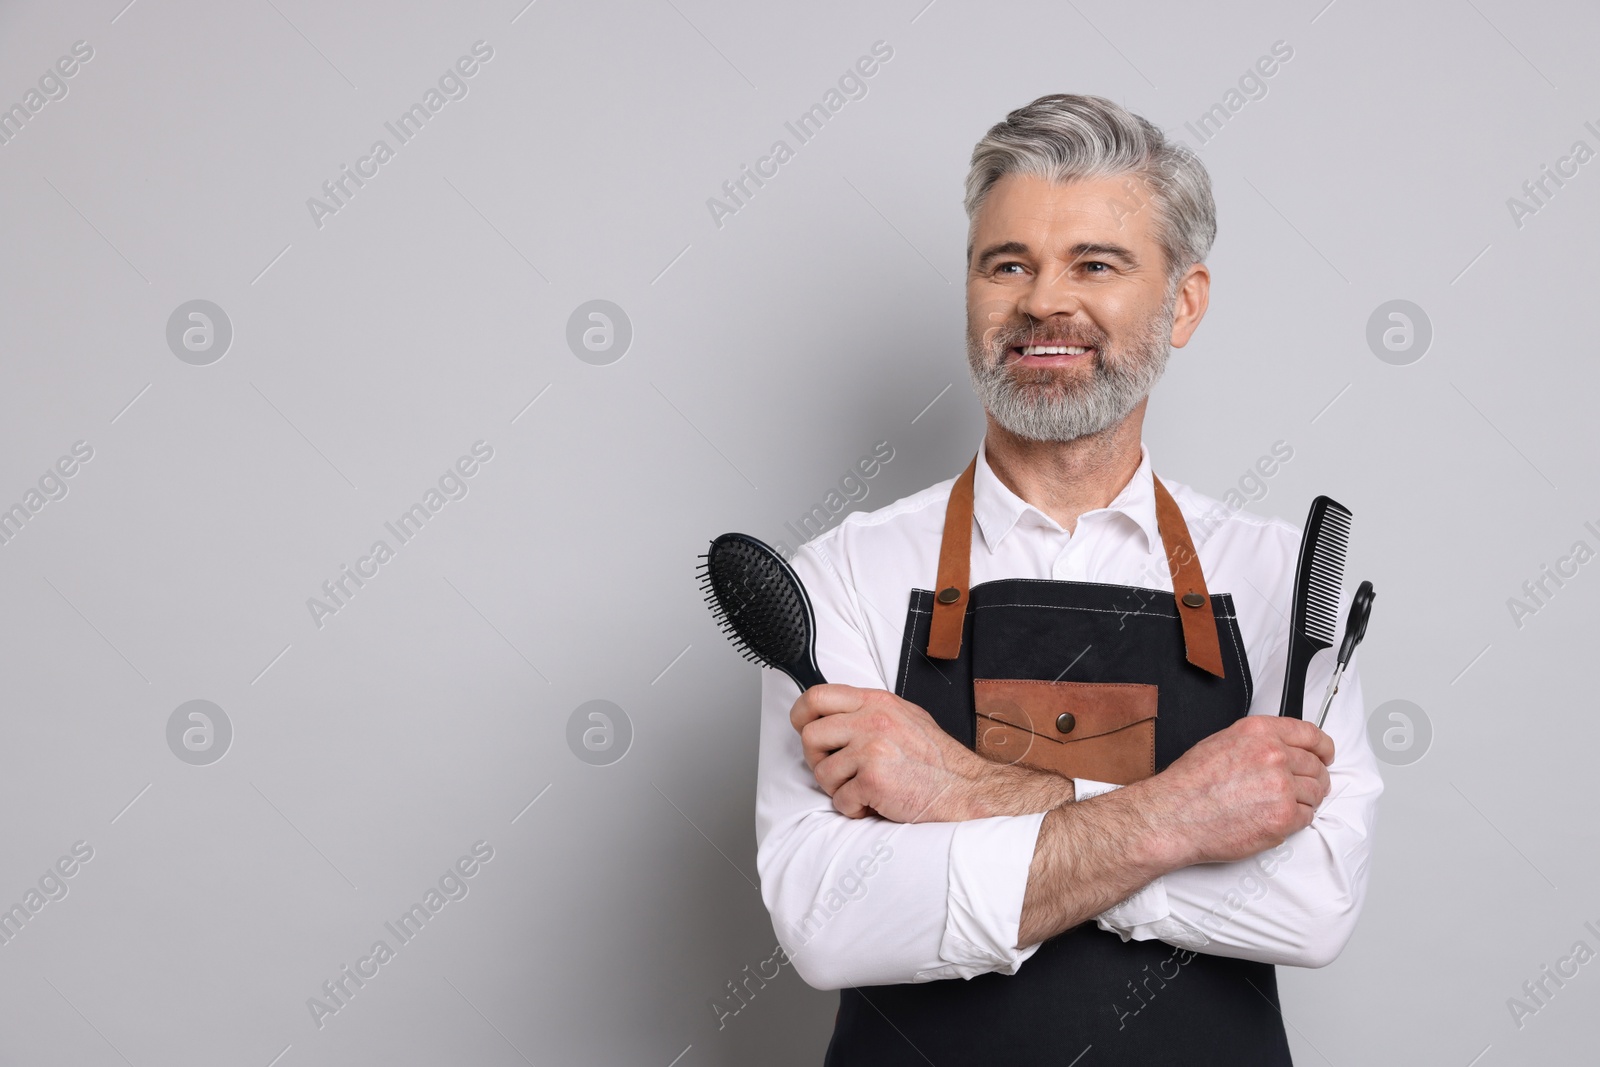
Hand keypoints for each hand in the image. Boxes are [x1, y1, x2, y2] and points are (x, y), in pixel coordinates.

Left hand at [790, 684, 1072, 822]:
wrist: (966, 790)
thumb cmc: (938, 761)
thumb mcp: (905, 718)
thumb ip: (870, 713)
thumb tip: (834, 717)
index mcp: (877, 702)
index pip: (817, 696)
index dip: (801, 716)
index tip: (804, 729)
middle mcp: (872, 720)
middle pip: (810, 736)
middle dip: (818, 760)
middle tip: (840, 772)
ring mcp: (871, 748)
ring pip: (821, 772)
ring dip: (839, 790)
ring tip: (865, 790)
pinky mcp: (872, 779)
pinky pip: (839, 801)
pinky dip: (854, 810)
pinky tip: (875, 804)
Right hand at [1136, 714, 1333, 866]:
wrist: (1174, 815)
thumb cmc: (1190, 784)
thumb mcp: (1221, 742)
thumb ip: (1257, 742)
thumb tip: (1281, 750)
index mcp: (1259, 732)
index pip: (1310, 734)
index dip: (1323, 747)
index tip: (1325, 754)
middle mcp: (1274, 755)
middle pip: (1316, 766)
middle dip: (1313, 778)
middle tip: (1301, 787)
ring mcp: (1281, 787)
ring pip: (1315, 793)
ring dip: (1304, 800)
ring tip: (1280, 805)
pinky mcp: (1282, 818)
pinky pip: (1307, 818)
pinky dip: (1295, 820)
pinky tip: (1274, 817)